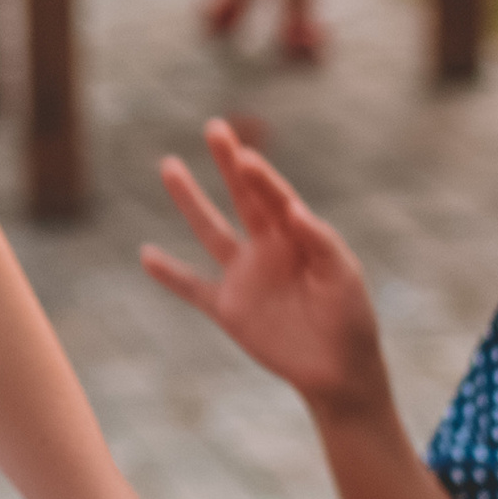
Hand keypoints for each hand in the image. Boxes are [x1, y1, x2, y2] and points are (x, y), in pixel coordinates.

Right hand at [143, 121, 384, 413]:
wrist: (338, 372)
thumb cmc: (351, 320)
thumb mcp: (344, 277)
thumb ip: (322, 242)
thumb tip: (296, 209)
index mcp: (299, 236)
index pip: (275, 196)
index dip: (260, 177)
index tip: (246, 157)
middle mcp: (268, 247)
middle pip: (243, 197)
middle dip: (228, 162)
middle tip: (214, 126)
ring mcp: (245, 276)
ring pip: (210, 230)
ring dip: (190, 200)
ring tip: (170, 165)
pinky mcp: (229, 308)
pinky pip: (193, 287)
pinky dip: (169, 273)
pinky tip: (146, 255)